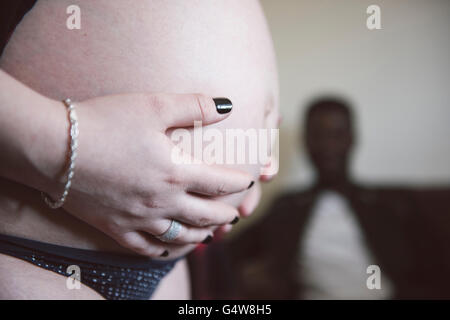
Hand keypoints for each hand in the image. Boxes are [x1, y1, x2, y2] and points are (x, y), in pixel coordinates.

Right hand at [47, 93, 253, 257]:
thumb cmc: (105, 123)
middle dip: (224, 216)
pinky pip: (145, 247)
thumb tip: (227, 105)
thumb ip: (194, 106)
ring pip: (180, 236)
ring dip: (200, 236)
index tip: (249, 182)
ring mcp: (138, 219)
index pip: (218, 183)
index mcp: (175, 173)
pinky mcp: (115, 228)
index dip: (238, 183)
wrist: (54, 148)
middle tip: (234, 215)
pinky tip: (167, 250)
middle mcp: (162, 202)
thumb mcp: (153, 105)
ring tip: (210, 235)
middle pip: (204, 215)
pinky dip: (161, 250)